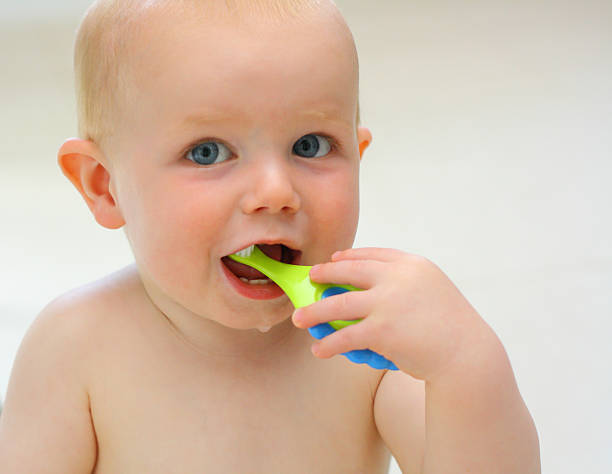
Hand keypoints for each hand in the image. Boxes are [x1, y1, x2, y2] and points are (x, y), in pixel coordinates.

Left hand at [292, 247, 488, 379]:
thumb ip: (406, 283)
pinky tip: (318, 349)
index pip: (373, 254)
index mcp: (412, 265)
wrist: (468, 354)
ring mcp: (388, 303)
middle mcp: (398, 278)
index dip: (349, 256)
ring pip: (338, 303)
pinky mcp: (382, 330)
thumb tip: (374, 285)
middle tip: (311, 278)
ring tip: (299, 318)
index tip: (334, 258)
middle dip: (325, 273)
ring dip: (314, 311)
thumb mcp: (433, 290)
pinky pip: (346, 336)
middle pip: (350, 271)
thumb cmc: (451, 326)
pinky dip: (328, 344)